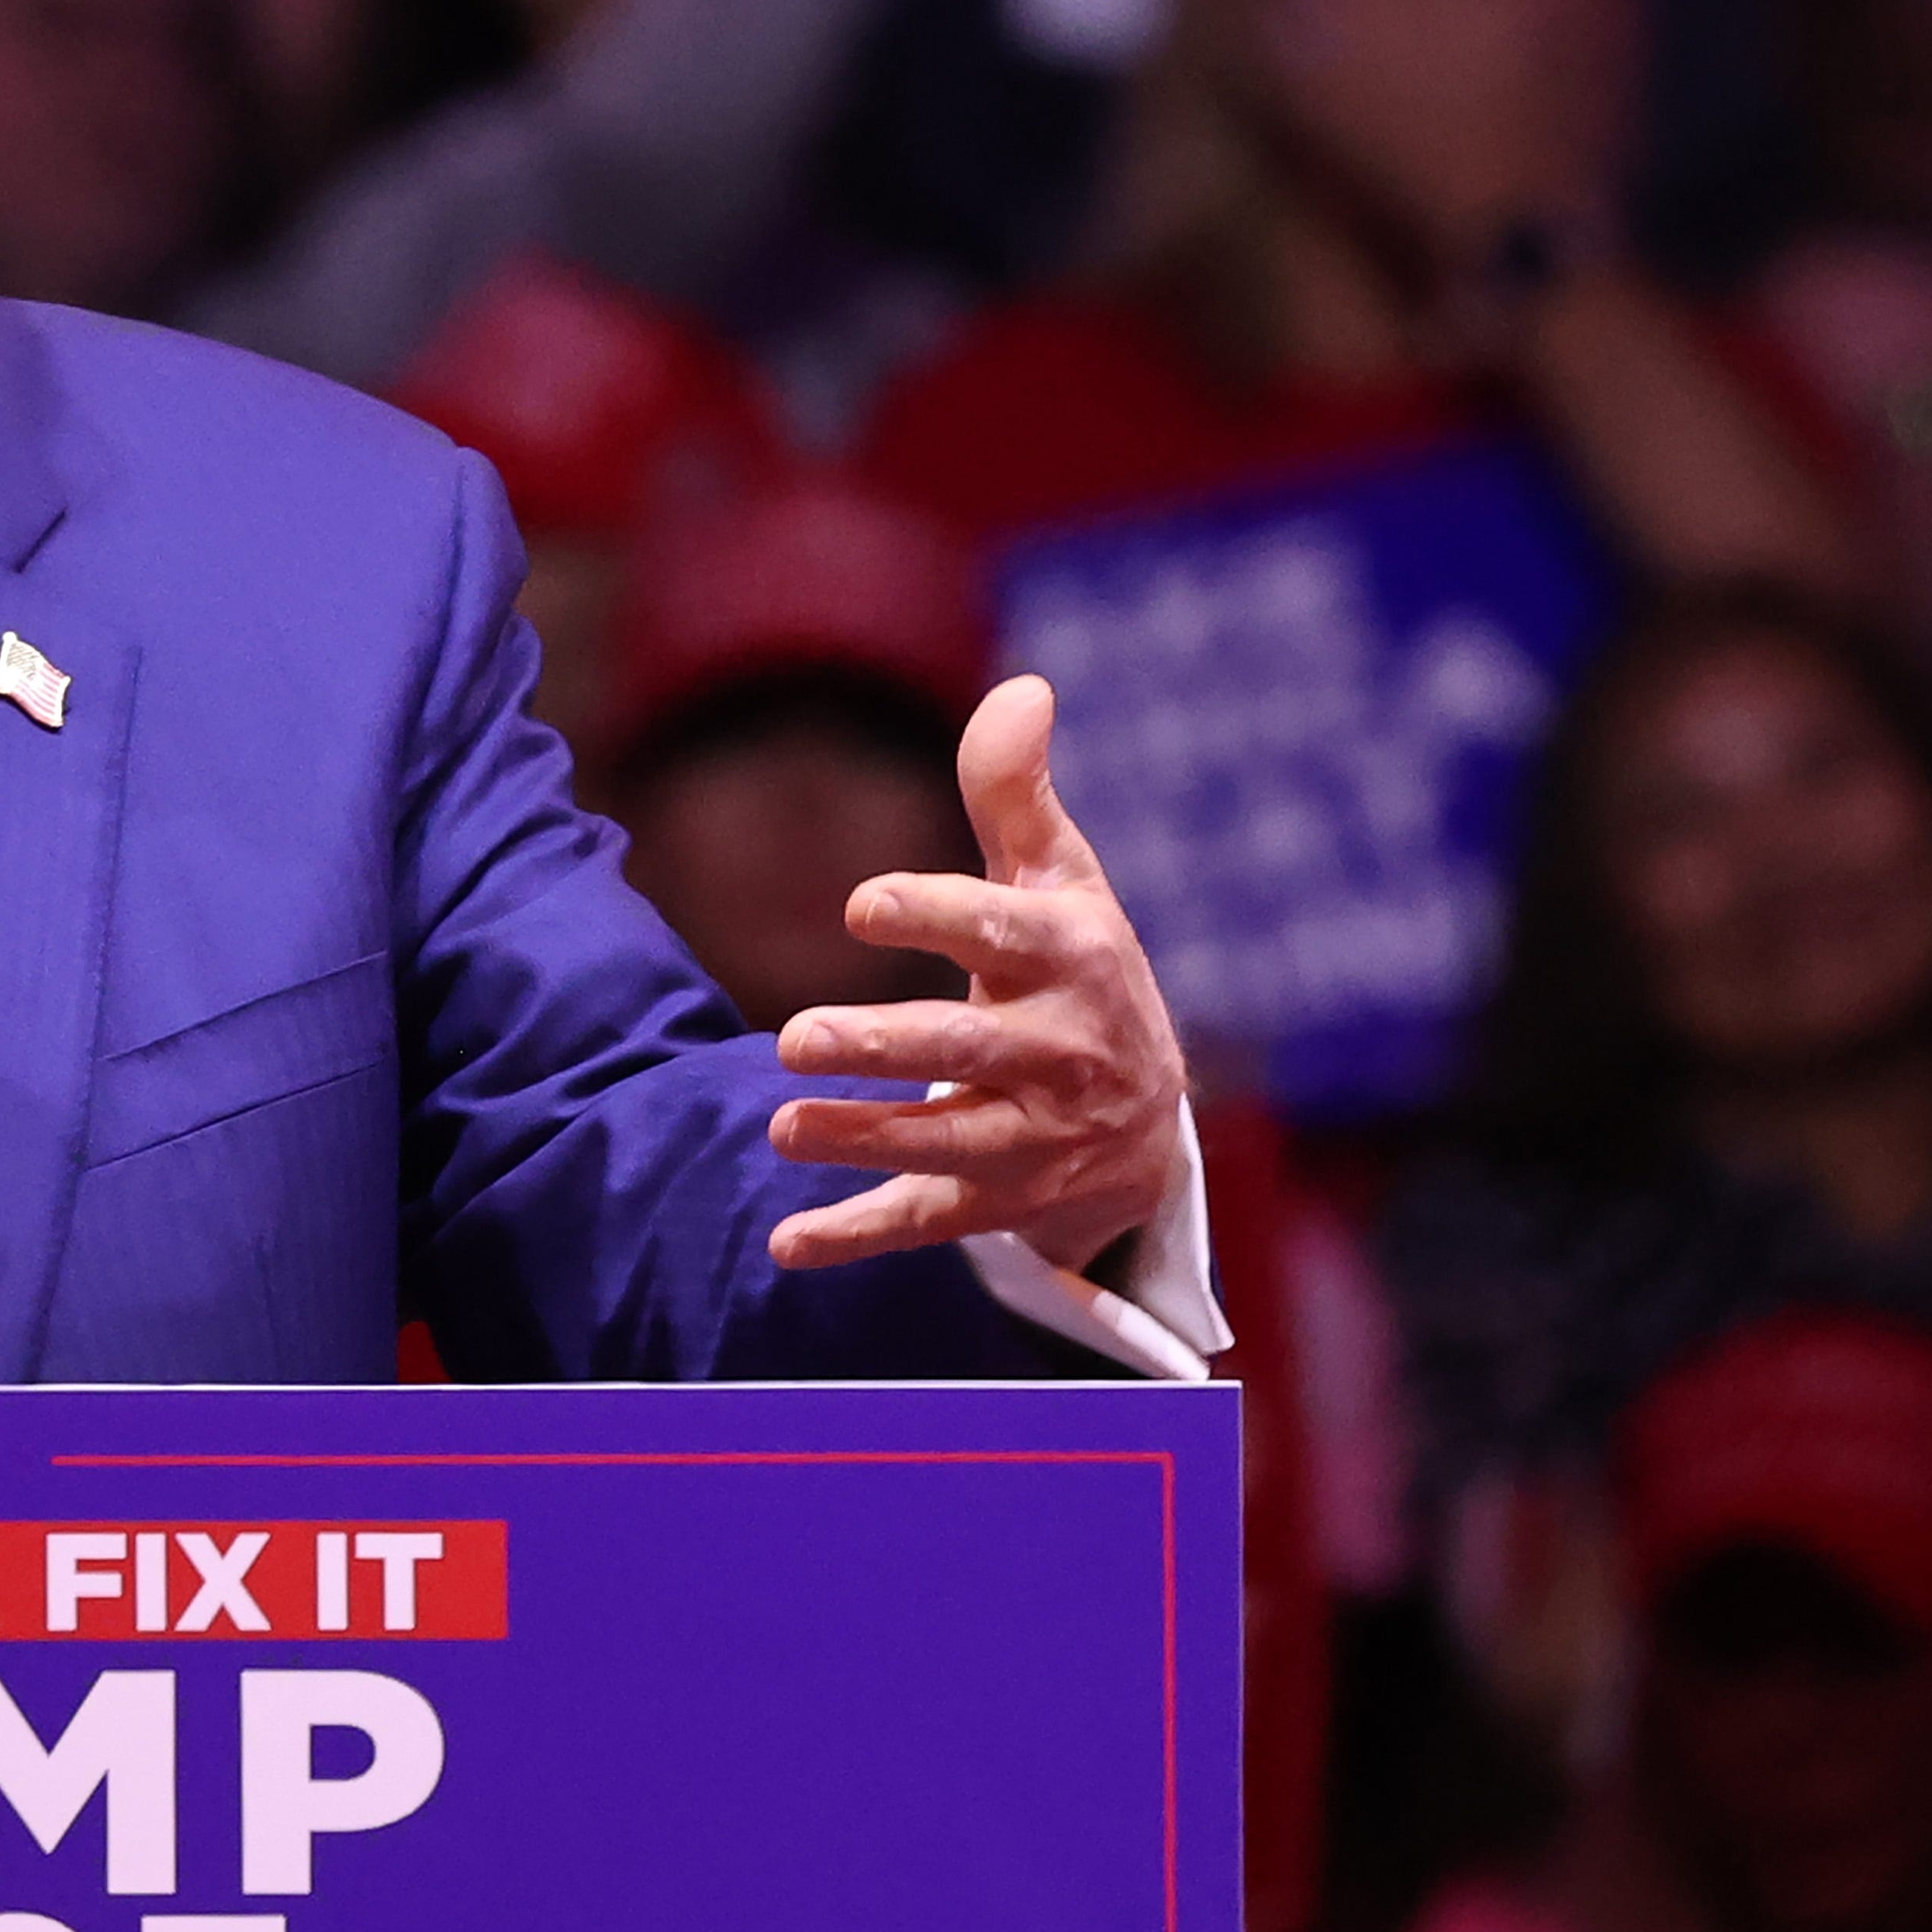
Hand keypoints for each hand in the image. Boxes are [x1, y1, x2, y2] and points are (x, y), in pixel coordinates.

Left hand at [763, 677, 1183, 1274]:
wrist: (1151, 1121)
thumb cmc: (1077, 970)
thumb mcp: (1063, 881)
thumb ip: (1017, 794)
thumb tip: (1020, 687)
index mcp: (1071, 958)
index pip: (1002, 932)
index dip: (934, 915)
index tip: (861, 904)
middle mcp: (1059, 1052)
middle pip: (966, 1049)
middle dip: (885, 1048)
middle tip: (793, 1037)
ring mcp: (1034, 1138)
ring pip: (943, 1145)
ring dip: (861, 1140)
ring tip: (780, 1126)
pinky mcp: (1003, 1205)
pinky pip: (925, 1226)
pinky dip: (856, 1239)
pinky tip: (787, 1244)